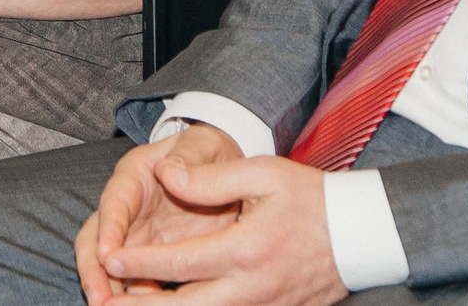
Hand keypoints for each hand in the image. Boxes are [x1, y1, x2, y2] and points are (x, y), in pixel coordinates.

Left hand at [84, 129, 345, 305]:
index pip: (179, 263)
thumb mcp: (263, 175)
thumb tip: (164, 174)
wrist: (361, 235)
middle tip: (106, 301)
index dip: (139, 262)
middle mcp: (252, 288)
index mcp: (246, 249)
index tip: (109, 257)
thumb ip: (210, 179)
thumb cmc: (312, 199)